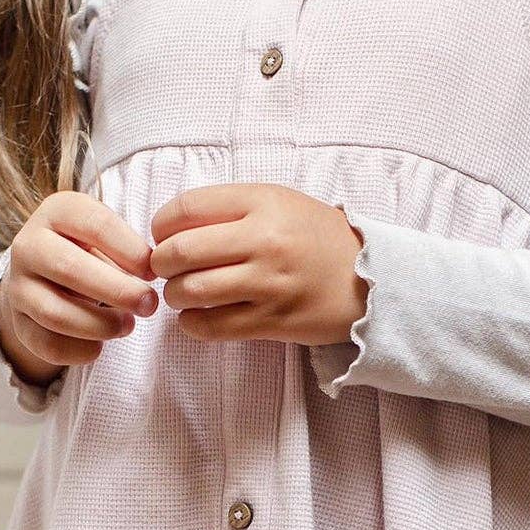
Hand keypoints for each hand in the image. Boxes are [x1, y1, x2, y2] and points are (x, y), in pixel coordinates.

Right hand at [0, 191, 158, 384]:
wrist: (41, 274)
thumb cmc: (87, 249)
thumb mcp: (104, 234)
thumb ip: (127, 248)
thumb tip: (151, 272)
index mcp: (56, 212)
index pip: (96, 226)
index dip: (130, 251)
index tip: (153, 271)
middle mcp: (28, 245)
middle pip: (69, 268)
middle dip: (117, 290)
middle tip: (149, 304)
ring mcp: (18, 286)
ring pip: (55, 312)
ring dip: (99, 324)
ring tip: (128, 325)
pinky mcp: (18, 322)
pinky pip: (46, 343)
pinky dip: (78, 351)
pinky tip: (99, 347)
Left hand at [148, 182, 365, 347]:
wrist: (368, 279)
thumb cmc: (315, 237)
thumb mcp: (279, 203)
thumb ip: (230, 208)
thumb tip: (171, 227)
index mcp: (263, 203)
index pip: (187, 208)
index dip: (161, 224)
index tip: (162, 235)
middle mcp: (264, 240)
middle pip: (180, 251)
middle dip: (160, 263)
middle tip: (165, 268)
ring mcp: (268, 284)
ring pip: (190, 291)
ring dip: (174, 295)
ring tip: (182, 292)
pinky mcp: (272, 321)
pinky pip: (211, 326)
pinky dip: (191, 324)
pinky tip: (196, 316)